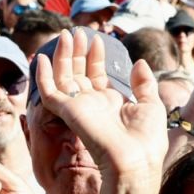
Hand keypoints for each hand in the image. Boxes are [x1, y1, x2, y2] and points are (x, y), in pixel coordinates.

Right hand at [33, 28, 167, 180]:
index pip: (97, 75)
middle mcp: (93, 105)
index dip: (95, 57)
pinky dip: (43, 77)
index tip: (97, 39)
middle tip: (77, 32)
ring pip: (64, 78)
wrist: (135, 161)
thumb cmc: (147, 140)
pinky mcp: (68, 113)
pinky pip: (49, 93)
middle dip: (77, 52)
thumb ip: (143, 84)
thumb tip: (138, 62)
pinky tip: (42, 59)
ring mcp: (79, 109)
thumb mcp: (152, 105)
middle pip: (79, 74)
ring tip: (66, 35)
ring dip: (63, 57)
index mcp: (111, 104)